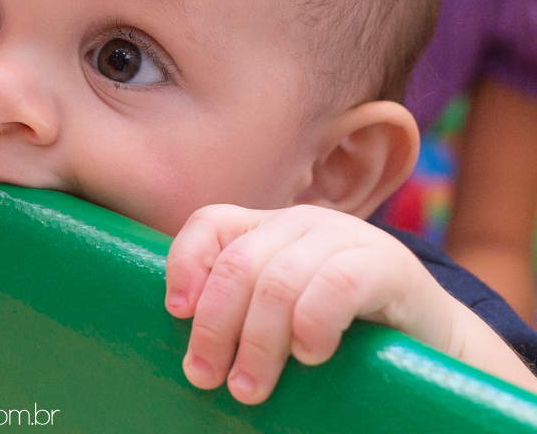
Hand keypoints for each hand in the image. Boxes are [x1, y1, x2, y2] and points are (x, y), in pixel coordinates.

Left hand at [165, 204, 459, 403]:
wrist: (434, 339)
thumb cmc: (343, 333)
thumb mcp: (282, 313)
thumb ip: (242, 308)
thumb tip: (187, 347)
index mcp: (270, 228)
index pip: (211, 223)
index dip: (186, 264)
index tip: (178, 313)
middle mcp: (303, 223)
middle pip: (239, 263)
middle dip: (214, 326)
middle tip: (206, 377)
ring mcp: (346, 238)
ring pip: (278, 282)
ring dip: (258, 344)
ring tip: (250, 388)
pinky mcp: (388, 263)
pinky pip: (334, 287)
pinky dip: (312, 326)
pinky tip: (311, 358)